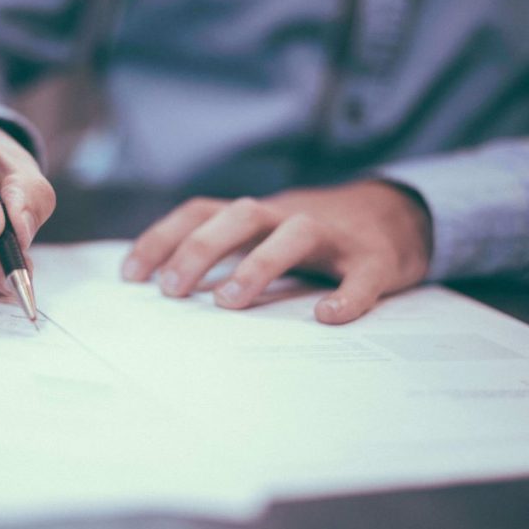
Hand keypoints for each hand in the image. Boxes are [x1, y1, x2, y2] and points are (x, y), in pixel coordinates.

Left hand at [121, 181, 431, 323]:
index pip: (201, 212)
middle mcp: (289, 216)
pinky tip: (328, 316)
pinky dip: (347, 295)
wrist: (398, 215)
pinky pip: (362, 275)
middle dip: (201, 249)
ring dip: (258, 264)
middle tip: (171, 290)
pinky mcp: (376, 259)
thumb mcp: (265, 235)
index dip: (163, 238)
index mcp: (258, 215)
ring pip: (295, 234)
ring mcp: (334, 236)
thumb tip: (166, 290)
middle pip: (240, 215)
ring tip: (229, 302)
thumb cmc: (315, 237)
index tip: (130, 275)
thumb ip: (226, 254)